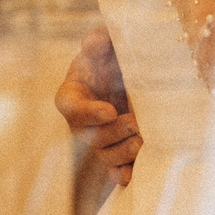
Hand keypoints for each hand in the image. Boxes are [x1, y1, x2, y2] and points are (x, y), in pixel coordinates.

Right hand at [55, 26, 139, 185]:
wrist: (132, 77)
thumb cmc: (111, 58)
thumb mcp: (106, 44)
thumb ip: (99, 40)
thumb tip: (92, 42)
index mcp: (72, 95)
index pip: (70, 107)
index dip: (88, 113)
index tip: (109, 110)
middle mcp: (82, 123)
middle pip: (90, 136)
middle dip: (114, 132)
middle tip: (136, 122)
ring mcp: (98, 140)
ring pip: (105, 155)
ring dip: (123, 152)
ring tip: (143, 141)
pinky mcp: (115, 153)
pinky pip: (115, 171)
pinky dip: (124, 174)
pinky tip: (135, 172)